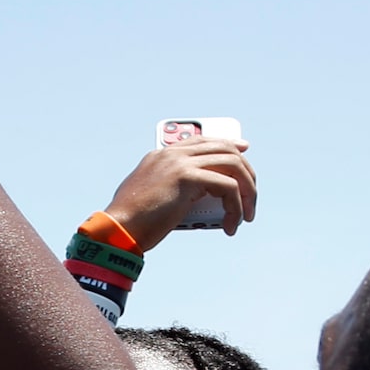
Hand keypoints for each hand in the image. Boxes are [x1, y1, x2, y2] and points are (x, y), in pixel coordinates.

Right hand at [103, 139, 256, 246]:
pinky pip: (227, 186)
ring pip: (232, 165)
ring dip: (247, 191)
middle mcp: (172, 154)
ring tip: (245, 215)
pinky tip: (231, 224)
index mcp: (161, 155)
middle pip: (225, 149)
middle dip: (246, 173)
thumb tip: (192, 197)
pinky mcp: (187, 178)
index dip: (228, 144)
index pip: (202, 140)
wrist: (119, 229)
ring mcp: (180, 162)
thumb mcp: (150, 197)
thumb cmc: (133, 222)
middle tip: (251, 197)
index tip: (244, 151)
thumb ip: (168, 188)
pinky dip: (235, 207)